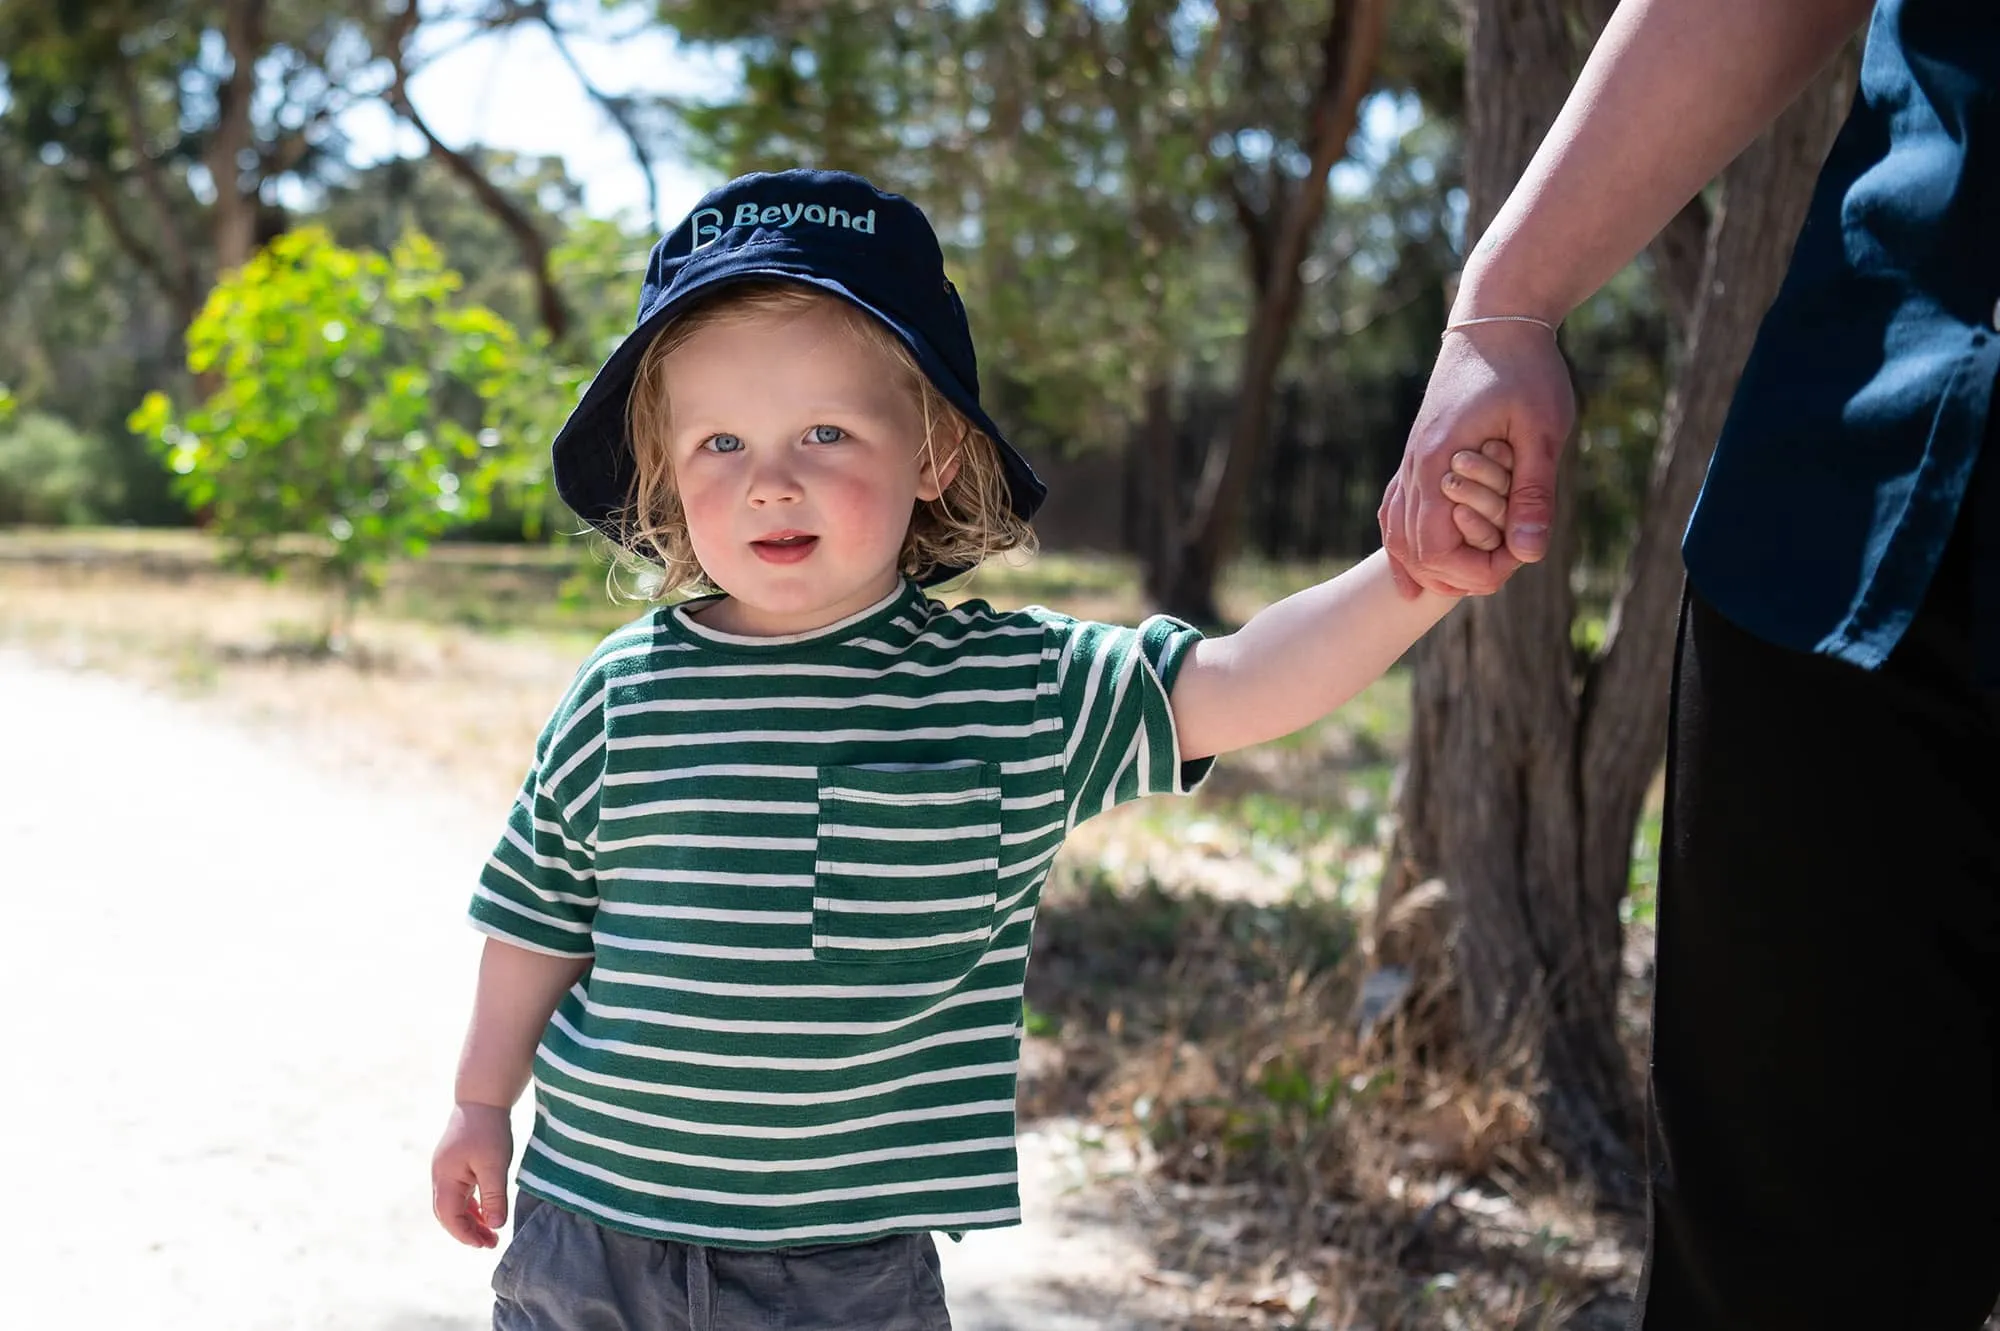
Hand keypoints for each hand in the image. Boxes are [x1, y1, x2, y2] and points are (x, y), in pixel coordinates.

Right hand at [431, 1101, 512, 1247]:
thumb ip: (494, 1196)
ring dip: (470, 1219)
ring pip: (454, 1204)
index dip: (465, 1234)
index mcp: (445, 1178)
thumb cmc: (489, 1129)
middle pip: (448, 1214)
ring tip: (490, 1233)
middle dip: (467, 1231)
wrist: (482, 1097)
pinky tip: (485, 1212)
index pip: (449, 1216)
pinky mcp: (455, 1163)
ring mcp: (446, 1169)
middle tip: (490, 1244)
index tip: (484, 1245)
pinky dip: (471, 1205)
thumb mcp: (495, 1165)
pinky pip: (459, 1192)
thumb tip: (495, 1226)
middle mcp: (440, 1176)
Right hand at [1380, 322, 1574, 596]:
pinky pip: (1395, 508)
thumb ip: (1533, 494)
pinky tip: (1415, 557)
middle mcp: (1415, 466)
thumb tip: (1529, 554)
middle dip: (1448, 576)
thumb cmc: (1526, 370)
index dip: (1472, 572)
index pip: (1434, 548)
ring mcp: (1411, 459)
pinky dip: (1402, 540)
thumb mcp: (1543, 432)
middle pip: (1409, 548)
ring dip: (1418, 565)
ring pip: (1393, 531)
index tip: (1512, 564)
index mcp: (1439, 463)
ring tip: (1442, 591)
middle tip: (1494, 577)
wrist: (1497, 319)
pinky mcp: (1418, 451)